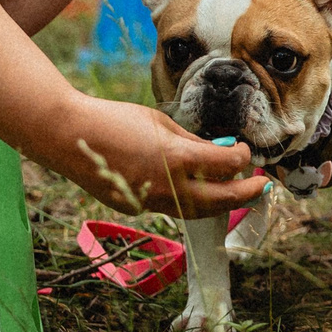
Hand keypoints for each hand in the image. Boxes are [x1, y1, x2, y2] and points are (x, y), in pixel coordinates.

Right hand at [40, 94, 268, 218]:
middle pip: (221, 199)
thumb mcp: (162, 123)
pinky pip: (173, 209)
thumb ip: (193, 140)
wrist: (69, 137)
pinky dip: (193, 203)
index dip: (242, 157)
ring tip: (239, 193)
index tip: (244, 150)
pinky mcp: (136, 208)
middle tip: (263, 185)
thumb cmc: (115, 120)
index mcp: (177, 159)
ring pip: (198, 211)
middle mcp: (168, 186)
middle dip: (247, 192)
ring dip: (222, 204)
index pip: (226, 165)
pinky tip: (201, 192)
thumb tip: (221, 148)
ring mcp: (151, 202)